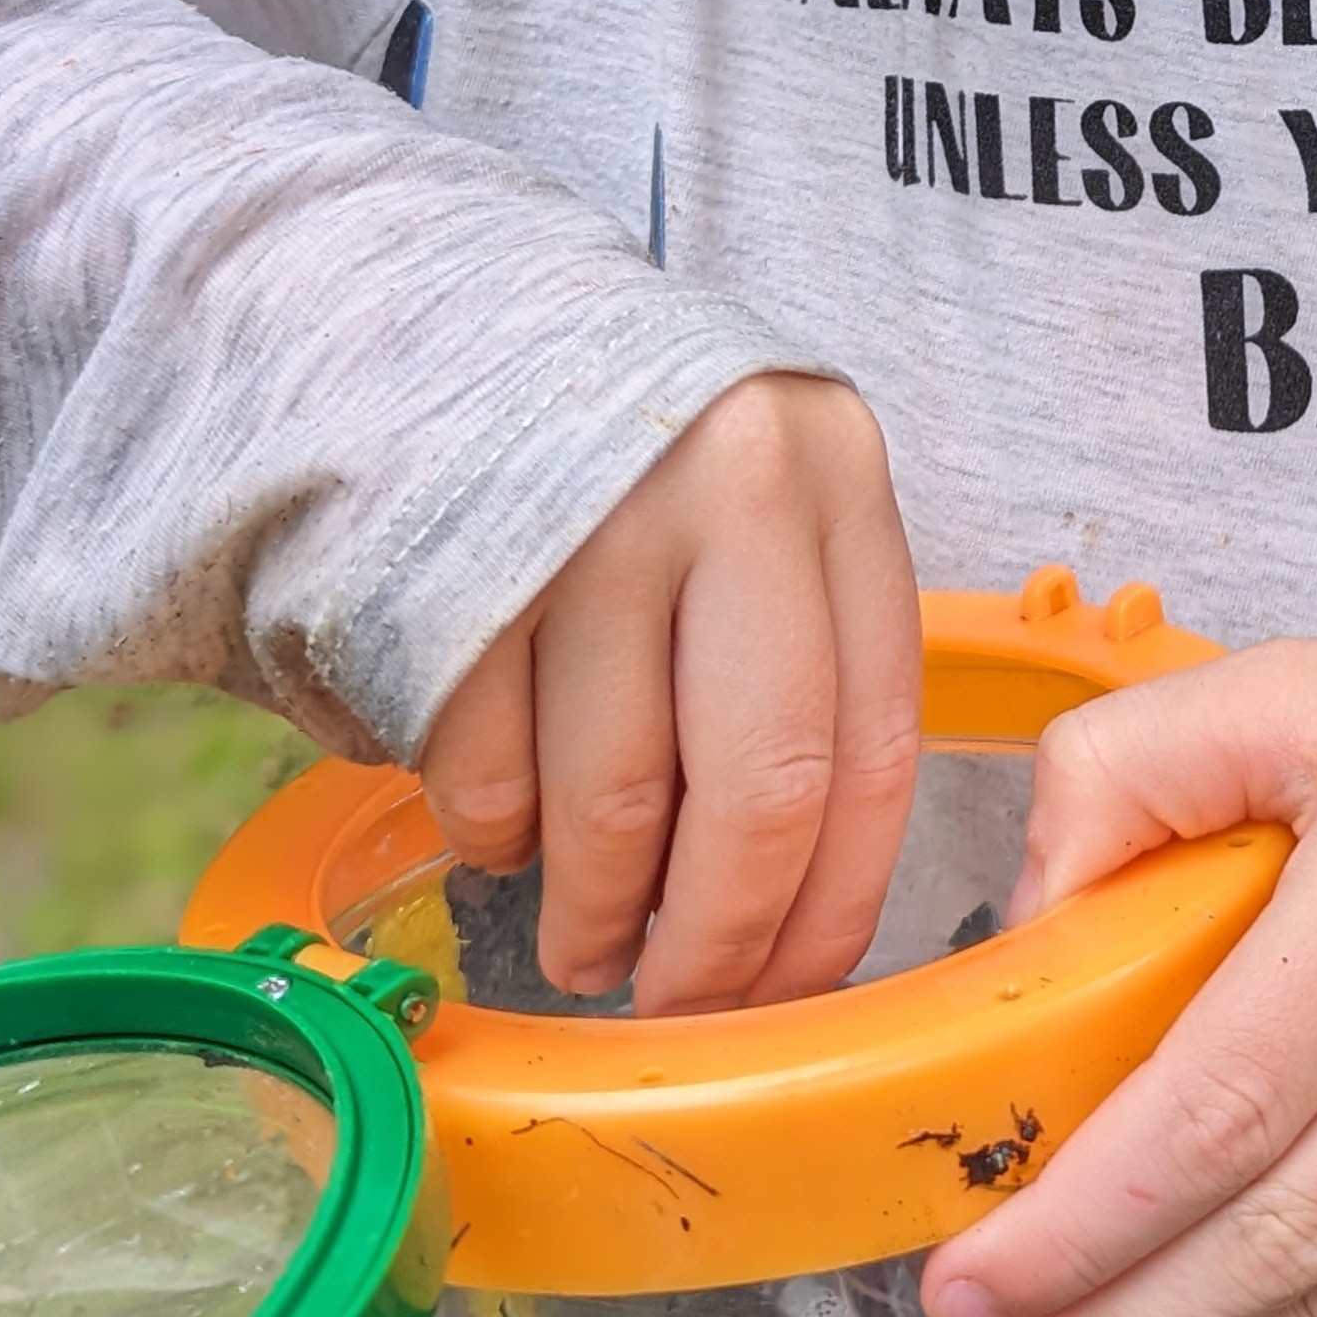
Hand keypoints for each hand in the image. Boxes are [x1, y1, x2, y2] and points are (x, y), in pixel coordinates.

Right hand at [416, 371, 919, 1006]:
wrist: (446, 313)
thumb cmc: (632, 450)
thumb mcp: (762, 505)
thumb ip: (802, 659)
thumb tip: (796, 908)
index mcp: (836, 481)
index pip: (871, 749)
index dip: (833, 906)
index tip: (791, 992)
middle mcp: (734, 488)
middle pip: (760, 795)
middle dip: (718, 945)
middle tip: (676, 1002)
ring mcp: (591, 521)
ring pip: (618, 805)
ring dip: (599, 914)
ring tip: (586, 942)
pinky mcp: (458, 562)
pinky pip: (488, 773)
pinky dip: (496, 837)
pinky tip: (506, 828)